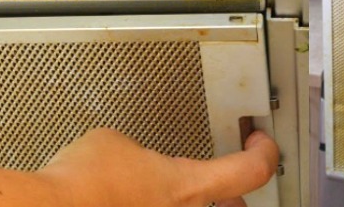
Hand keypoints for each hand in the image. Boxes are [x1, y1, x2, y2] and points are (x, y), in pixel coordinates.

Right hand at [39, 128, 278, 206]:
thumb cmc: (78, 188)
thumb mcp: (114, 142)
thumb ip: (137, 151)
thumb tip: (130, 160)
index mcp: (185, 187)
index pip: (252, 171)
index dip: (265, 153)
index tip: (261, 142)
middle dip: (233, 200)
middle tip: (232, 192)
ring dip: (187, 203)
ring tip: (171, 193)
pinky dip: (147, 204)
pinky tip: (128, 199)